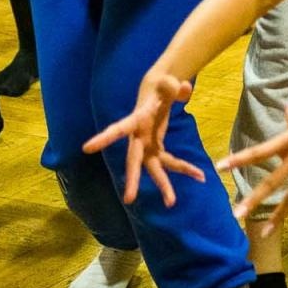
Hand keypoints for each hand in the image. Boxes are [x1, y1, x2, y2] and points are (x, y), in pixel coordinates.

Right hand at [83, 71, 204, 206]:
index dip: (104, 138)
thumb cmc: (160, 87)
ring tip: (171, 203)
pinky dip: (186, 169)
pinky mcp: (157, 150)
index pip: (119, 129)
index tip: (86, 148)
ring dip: (163, 185)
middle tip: (129, 199)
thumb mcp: (167, 84)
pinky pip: (171, 163)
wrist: (157, 94)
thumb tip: (183, 88)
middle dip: (133, 179)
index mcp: (137, 120)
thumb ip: (173, 86)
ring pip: (154, 168)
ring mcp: (148, 146)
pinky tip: (200, 175)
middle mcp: (139, 137)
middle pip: (134, 160)